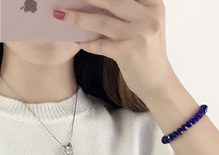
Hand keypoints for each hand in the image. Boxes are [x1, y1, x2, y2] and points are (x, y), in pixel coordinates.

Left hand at [53, 0, 174, 101]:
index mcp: (153, 4)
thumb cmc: (146, 52)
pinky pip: (101, 45)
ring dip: (78, 19)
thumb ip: (127, 11)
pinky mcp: (129, 53)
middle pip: (112, 0)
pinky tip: (77, 40)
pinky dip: (87, 43)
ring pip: (102, 21)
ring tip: (60, 16)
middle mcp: (148, 17)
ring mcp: (139, 34)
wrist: (157, 83)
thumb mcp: (143, 25)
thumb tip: (93, 3)